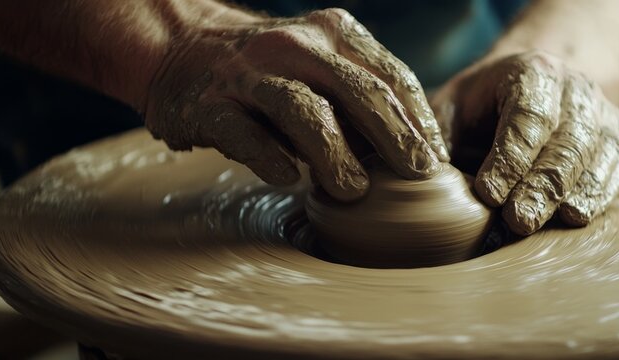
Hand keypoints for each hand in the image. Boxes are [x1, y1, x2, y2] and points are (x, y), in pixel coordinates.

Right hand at [143, 7, 447, 201]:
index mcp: (333, 32)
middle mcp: (294, 45)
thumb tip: (415, 154)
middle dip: (393, 135)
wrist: (181, 47)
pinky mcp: (209, 106)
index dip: (420, 120)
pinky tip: (290, 179)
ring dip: (334, 152)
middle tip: (418, 174)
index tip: (437, 160)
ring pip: (302, 110)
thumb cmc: (272, 69)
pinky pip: (243, 134)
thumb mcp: (322, 63)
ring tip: (355, 190)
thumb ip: (361, 97)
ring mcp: (249, 74)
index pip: (392, 76)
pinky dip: (270, 157)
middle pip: (356, 90)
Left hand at [432, 51, 618, 234]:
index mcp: (533, 71)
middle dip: (540, 185)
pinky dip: (597, 196)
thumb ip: (437, 137)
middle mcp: (576, 89)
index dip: (510, 156)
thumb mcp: (452, 106)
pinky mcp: (617, 144)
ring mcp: (602, 116)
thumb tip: (424, 173)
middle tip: (518, 221)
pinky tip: (575, 218)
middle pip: (566, 140)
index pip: (528, 116)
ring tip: (546, 225)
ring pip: (595, 156)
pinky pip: (615, 171)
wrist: (539, 87)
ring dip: (570, 194)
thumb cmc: (484, 104)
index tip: (488, 193)